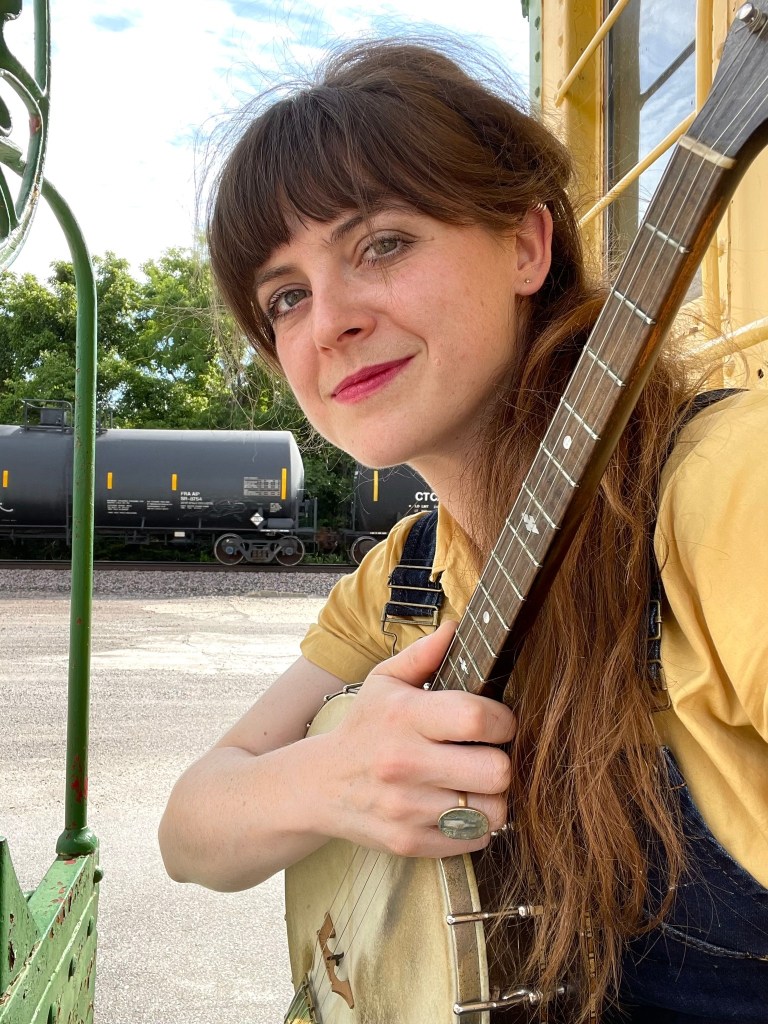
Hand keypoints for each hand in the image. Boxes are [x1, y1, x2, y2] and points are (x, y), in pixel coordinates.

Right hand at [313, 622, 515, 856]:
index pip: (477, 718)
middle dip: (501, 760)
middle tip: (488, 754)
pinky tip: (458, 806)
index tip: (498, 721)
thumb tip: (456, 627)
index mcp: (404, 716)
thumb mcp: (383, 681)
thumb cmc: (363, 728)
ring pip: (492, 810)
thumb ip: (423, 654)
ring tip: (476, 782)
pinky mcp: (409, 842)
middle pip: (496, 770)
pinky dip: (476, 825)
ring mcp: (407, 808)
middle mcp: (405, 763)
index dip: (503, 720)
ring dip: (493, 796)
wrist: (319, 786)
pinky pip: (475, 839)